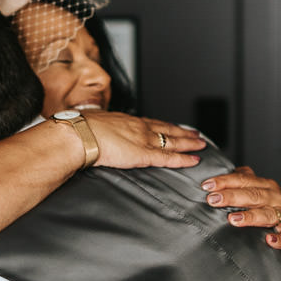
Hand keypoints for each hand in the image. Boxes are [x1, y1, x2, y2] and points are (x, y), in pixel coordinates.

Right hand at [82, 111, 205, 169]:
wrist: (79, 134)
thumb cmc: (80, 130)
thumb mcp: (93, 124)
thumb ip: (100, 130)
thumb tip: (93, 132)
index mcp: (126, 121)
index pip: (151, 123)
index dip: (164, 125)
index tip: (173, 126)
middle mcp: (139, 128)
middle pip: (167, 129)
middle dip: (183, 132)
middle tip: (196, 133)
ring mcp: (143, 140)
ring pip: (173, 142)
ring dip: (189, 143)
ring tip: (201, 144)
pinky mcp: (144, 155)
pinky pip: (168, 158)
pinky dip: (183, 159)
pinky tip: (194, 160)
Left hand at [201, 166, 280, 249]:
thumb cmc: (265, 213)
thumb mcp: (253, 196)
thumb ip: (239, 185)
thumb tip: (213, 180)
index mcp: (267, 187)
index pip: (244, 180)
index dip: (226, 181)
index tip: (207, 186)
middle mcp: (278, 199)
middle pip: (254, 195)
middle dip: (232, 196)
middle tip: (213, 200)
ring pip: (269, 214)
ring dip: (251, 216)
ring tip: (233, 219)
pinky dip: (280, 239)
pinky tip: (269, 240)